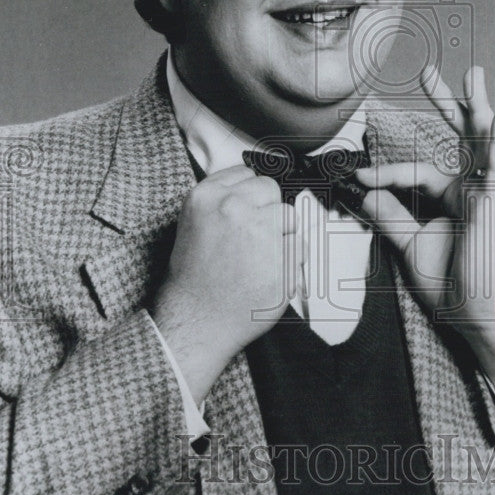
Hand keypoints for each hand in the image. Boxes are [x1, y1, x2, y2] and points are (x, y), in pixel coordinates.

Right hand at [151, 165, 296, 404]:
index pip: (247, 174)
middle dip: (268, 211)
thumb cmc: (194, 278)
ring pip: (291, 216)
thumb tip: (252, 189)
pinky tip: (269, 272)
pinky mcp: (281, 259)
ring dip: (283, 234)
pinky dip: (291, 261)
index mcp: (207, 197)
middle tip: (255, 237)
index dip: (250, 196)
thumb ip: (221, 200)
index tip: (248, 212)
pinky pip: (300, 246)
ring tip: (261, 257)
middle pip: (271, 190)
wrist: (196, 319)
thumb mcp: (194, 223)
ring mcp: (259, 233)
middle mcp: (233, 209)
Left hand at [356, 66, 494, 403]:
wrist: (474, 311)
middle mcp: (469, 188)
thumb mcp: (409, 244)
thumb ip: (389, 216)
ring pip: (479, 141)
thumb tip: (362, 191)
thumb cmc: (450, 283)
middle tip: (428, 71)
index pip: (413, 171)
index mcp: (450, 197)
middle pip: (457, 137)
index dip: (384, 173)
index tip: (358, 177)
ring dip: (475, 107)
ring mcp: (485, 192)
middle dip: (444, 104)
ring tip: (474, 75)